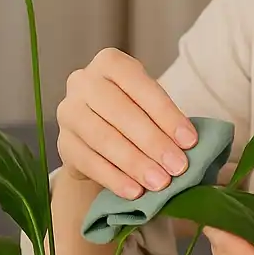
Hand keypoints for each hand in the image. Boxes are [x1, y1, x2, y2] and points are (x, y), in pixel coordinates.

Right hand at [56, 47, 196, 199]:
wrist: (101, 134)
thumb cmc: (135, 113)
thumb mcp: (150, 105)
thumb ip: (167, 120)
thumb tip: (191, 146)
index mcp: (110, 63)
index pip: (140, 86)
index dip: (167, 114)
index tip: (190, 141)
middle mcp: (83, 82)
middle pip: (119, 112)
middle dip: (153, 142)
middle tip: (178, 167)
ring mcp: (68, 112)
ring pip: (102, 138)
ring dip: (134, 163)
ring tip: (160, 183)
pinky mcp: (62, 143)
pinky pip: (88, 162)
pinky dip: (114, 178)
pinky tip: (134, 192)